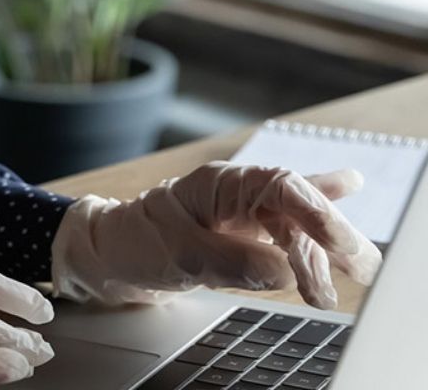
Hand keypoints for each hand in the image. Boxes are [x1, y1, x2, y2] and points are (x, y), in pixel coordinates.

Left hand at [50, 161, 382, 308]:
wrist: (108, 255)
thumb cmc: (133, 243)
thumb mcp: (178, 255)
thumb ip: (231, 261)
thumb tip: (282, 270)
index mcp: (219, 185)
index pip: (279, 188)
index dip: (316, 212)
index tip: (338, 242)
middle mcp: (236, 193)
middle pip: (296, 207)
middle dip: (331, 235)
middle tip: (361, 267)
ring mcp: (242, 213)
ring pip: (295, 225)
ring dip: (319, 255)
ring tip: (340, 284)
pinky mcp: (244, 234)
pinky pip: (287, 230)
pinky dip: (315, 226)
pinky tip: (348, 187)